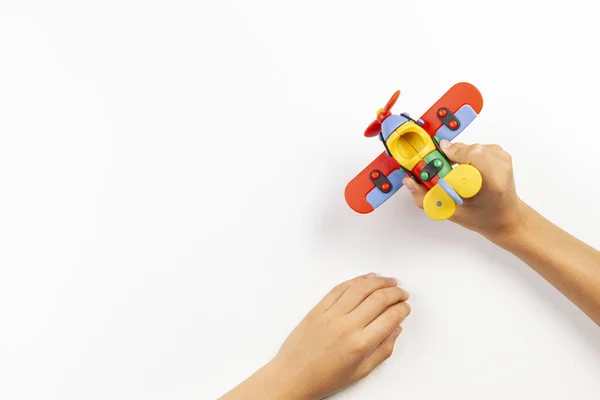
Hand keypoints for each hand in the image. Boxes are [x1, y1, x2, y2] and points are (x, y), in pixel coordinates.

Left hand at [219, 273, 410, 399]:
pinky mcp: (318, 309)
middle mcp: (346, 326)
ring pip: (360, 288)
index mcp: (359, 344)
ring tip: (388, 281)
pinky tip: (366, 279)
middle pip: (378, 299)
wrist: (293, 376)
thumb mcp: (361, 371)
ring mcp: (330, 315)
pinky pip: (339, 288)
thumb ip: (382, 349)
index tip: (405, 307)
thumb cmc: (324, 378)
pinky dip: (355, 280)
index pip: (390, 318)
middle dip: (395, 292)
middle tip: (401, 292)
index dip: (402, 309)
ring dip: (378, 281)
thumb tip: (395, 329)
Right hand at [402, 139, 525, 242]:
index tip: (436, 171)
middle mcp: (501, 165)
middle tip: (445, 177)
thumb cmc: (483, 218)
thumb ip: (425, 198)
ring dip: (458, 159)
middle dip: (450, 160)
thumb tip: (408, 180)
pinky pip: (475, 147)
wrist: (507, 217)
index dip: (448, 160)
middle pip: (466, 150)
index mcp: (493, 182)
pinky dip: (466, 157)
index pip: (469, 155)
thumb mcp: (451, 212)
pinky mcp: (500, 152)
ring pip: (468, 147)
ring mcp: (502, 156)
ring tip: (459, 178)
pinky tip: (468, 173)